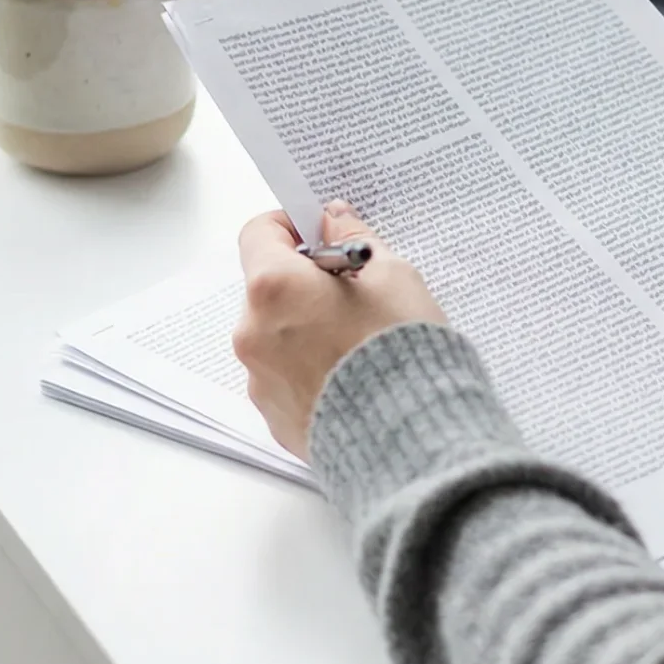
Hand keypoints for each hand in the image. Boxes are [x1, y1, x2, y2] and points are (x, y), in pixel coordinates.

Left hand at [233, 201, 444, 457]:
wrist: (409, 441)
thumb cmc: (402, 354)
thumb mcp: (393, 277)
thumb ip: (355, 240)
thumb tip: (334, 221)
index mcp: (275, 288)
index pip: (259, 233)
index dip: (291, 226)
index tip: (321, 233)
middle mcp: (254, 333)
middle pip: (268, 288)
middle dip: (306, 283)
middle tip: (357, 293)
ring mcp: (260, 380)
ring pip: (278, 334)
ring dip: (307, 328)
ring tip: (360, 344)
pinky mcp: (275, 417)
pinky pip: (287, 377)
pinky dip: (311, 369)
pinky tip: (353, 378)